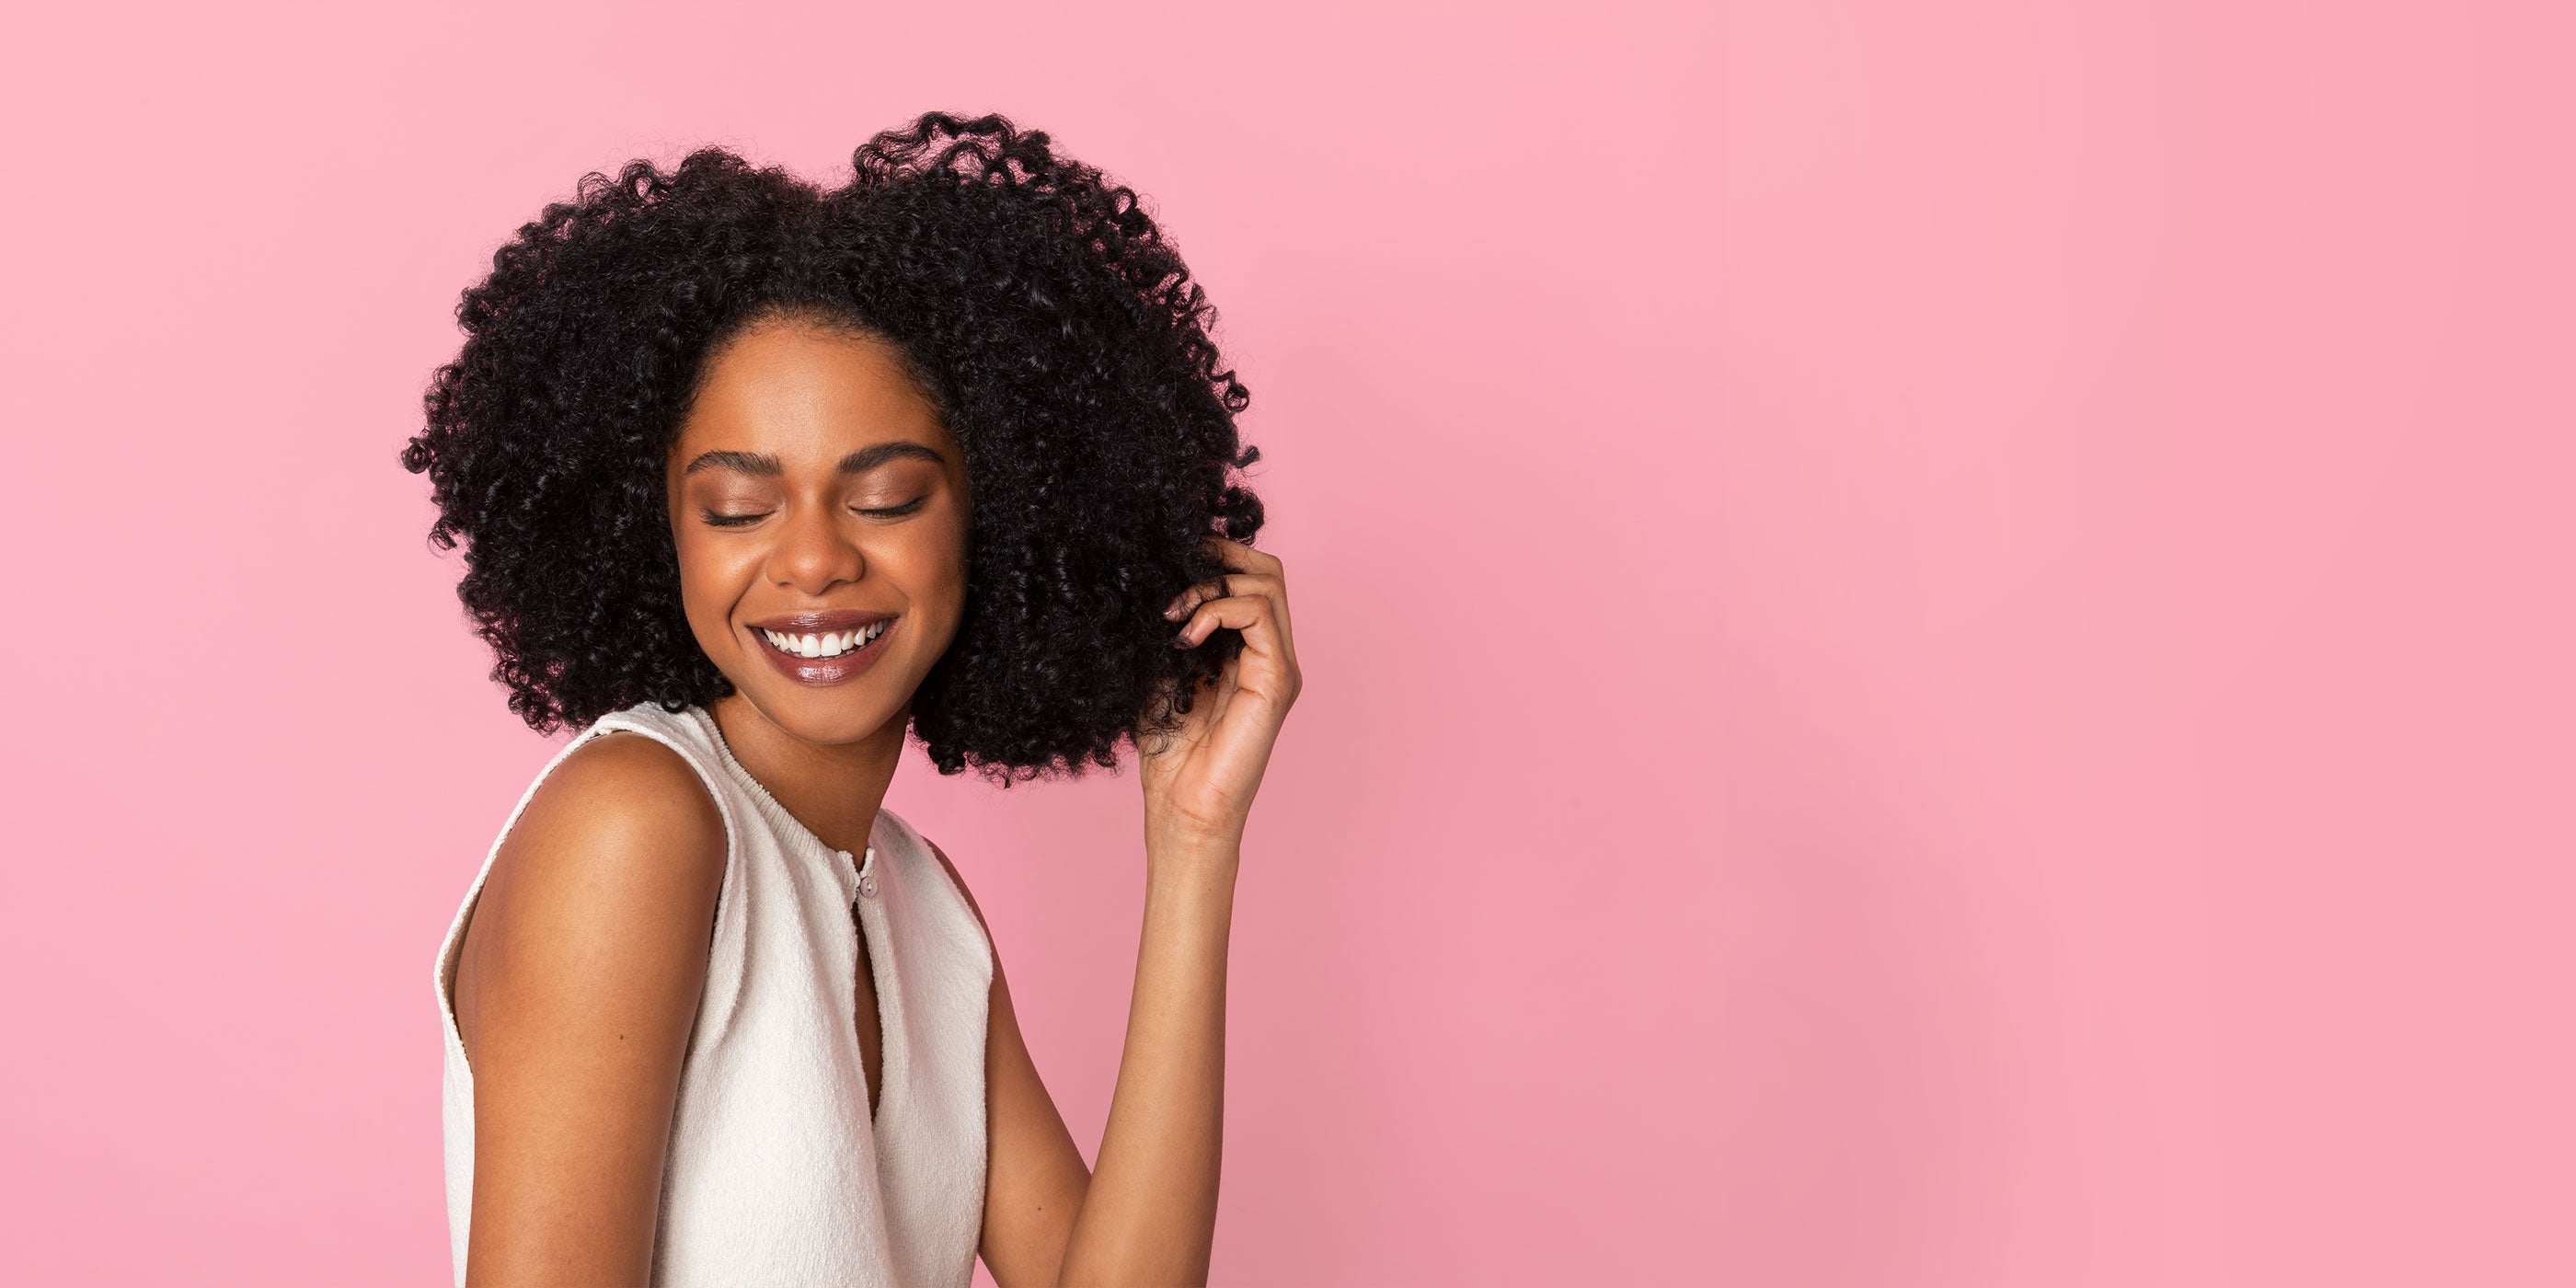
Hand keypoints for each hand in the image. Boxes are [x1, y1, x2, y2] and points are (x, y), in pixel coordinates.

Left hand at [1139, 536, 1301, 851]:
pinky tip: (1185, 634)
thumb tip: (1159, 577)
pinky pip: (1258, 614)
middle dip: (1219, 554)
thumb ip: (1175, 628)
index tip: (1169, 558)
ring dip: (1213, 583)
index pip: (1248, 578)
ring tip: (1176, 613)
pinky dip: (1218, 609)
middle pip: (1267, 570)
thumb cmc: (1170, 750)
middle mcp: (1269, 654)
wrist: (1181, 806)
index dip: (1214, 555)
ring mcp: (1278, 666)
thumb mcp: (1162, 670)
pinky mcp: (1278, 680)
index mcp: (1246, 652)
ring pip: (1267, 582)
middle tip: (1176, 568)